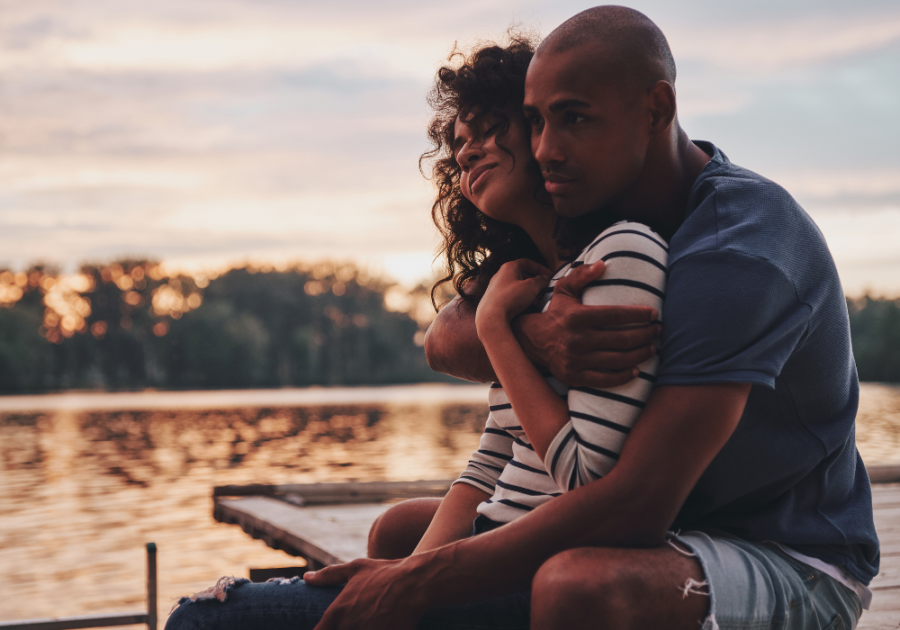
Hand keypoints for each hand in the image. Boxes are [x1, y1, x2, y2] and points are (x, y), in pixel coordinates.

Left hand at [305, 558, 425, 629]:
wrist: (415, 582)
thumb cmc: (384, 573)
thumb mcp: (355, 568)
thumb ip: (328, 575)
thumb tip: (307, 577)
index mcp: (337, 612)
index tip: (330, 628)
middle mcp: (348, 626)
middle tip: (359, 622)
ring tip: (372, 624)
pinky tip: (382, 627)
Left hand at [475, 259, 550, 333]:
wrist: (491, 317)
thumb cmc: (510, 298)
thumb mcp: (531, 287)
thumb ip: (540, 280)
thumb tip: (544, 278)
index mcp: (509, 267)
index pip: (527, 262)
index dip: (540, 268)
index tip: (549, 275)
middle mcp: (501, 275)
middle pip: (522, 274)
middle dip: (535, 281)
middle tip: (544, 287)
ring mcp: (496, 288)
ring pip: (517, 286)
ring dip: (529, 291)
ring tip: (539, 299)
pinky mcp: (495, 299)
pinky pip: (511, 296)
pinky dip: (521, 299)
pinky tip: (528, 307)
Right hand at [516, 261, 660, 387]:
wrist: (532, 341)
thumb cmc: (556, 314)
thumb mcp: (564, 290)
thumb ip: (582, 275)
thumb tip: (603, 264)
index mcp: (577, 317)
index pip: (615, 315)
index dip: (637, 314)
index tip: (654, 314)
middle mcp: (576, 339)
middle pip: (621, 339)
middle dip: (645, 335)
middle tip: (658, 331)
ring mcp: (575, 360)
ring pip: (617, 360)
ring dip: (640, 354)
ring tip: (652, 348)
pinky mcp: (575, 377)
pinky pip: (605, 380)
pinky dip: (624, 376)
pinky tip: (637, 369)